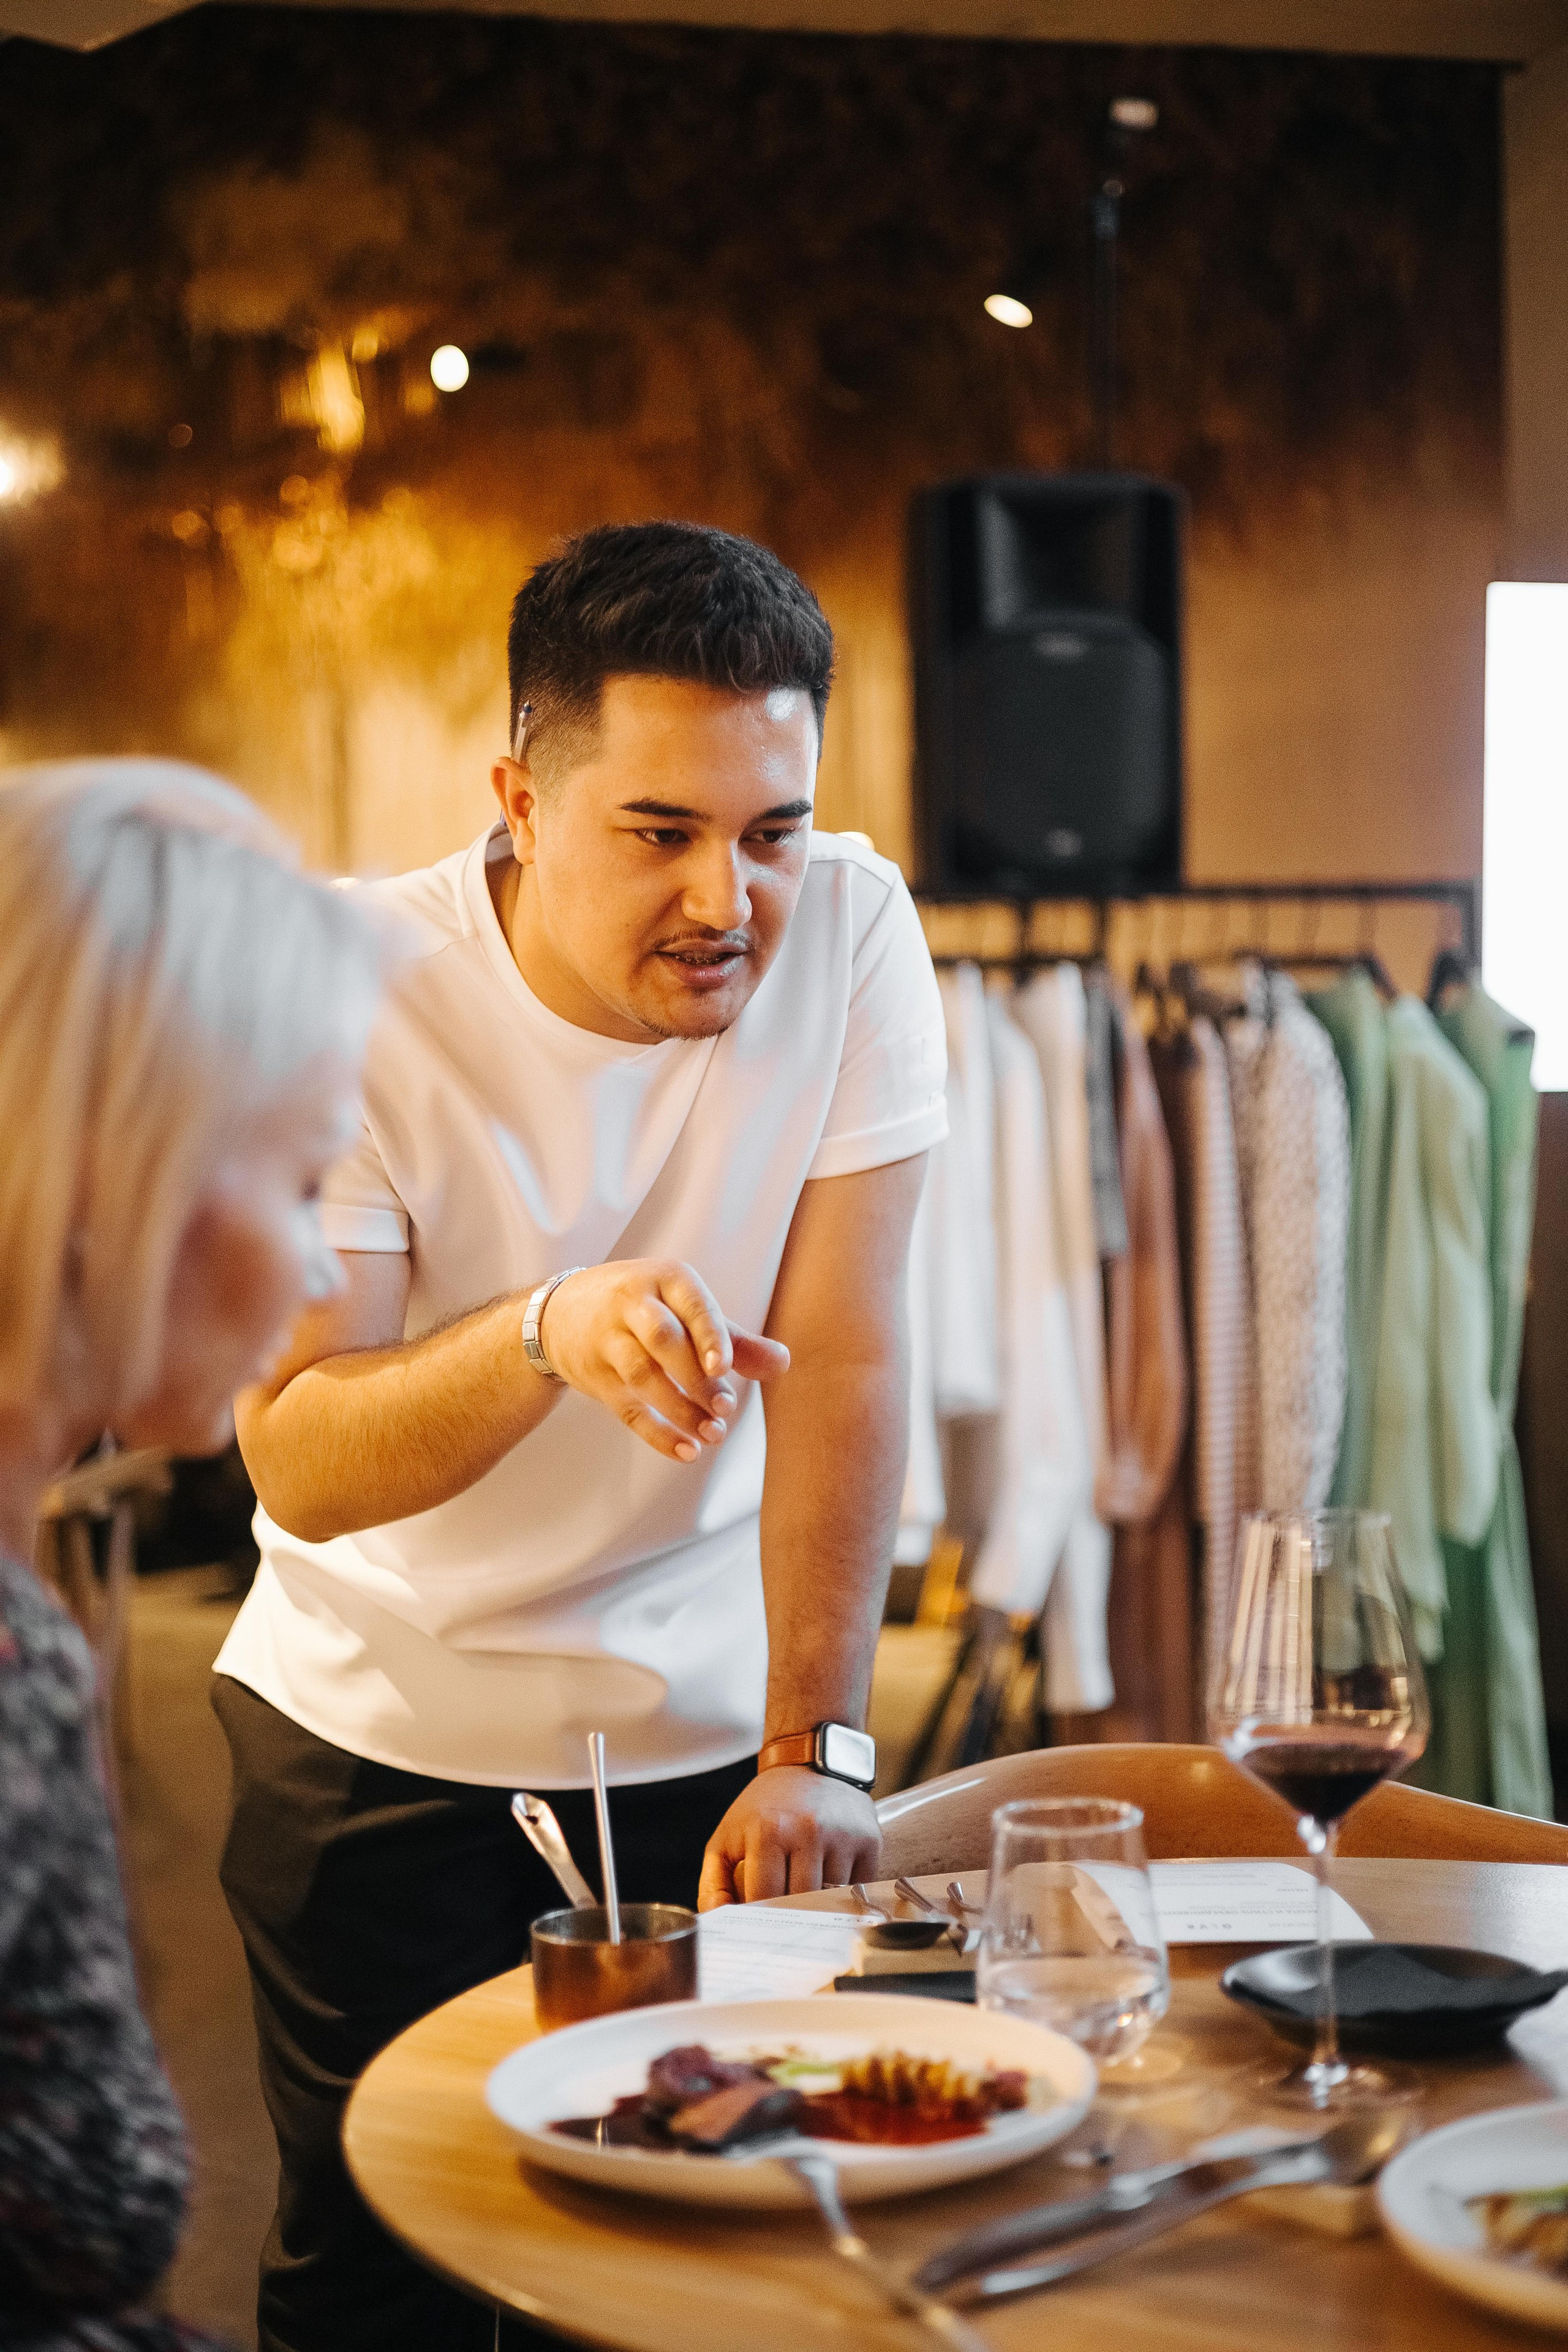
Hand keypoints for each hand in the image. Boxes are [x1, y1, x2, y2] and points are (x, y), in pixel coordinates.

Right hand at [539, 1258, 788, 1463]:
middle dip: (696, 1378)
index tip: (724, 1367)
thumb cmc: (645, 1309)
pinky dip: (657, 1433)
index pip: (690, 1303)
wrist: (559, 1314)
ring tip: (713, 1434)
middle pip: (663, 1340)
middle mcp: (632, 1304)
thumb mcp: (685, 1310)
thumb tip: (783, 1362)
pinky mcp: (596, 1378)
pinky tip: (685, 1451)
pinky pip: (626, 1408)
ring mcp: (608, 1341)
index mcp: (664, 1280)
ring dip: (680, 1409)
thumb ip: (736, 1340)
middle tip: (726, 1409)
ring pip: (642, 1376)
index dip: (708, 1334)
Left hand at [697, 1767, 881, 1909]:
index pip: (764, 1899)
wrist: (809, 1762)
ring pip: (830, 1900)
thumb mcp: (728, 1836)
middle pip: (799, 1903)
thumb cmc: (764, 1807)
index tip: (757, 1924)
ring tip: (805, 1890)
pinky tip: (831, 1879)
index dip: (759, 1918)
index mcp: (768, 1831)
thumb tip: (715, 1922)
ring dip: (817, 1904)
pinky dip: (843, 1894)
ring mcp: (842, 1836)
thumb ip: (713, 1882)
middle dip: (788, 1914)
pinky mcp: (869, 1840)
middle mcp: (808, 1831)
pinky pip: (858, 1888)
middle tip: (782, 1916)